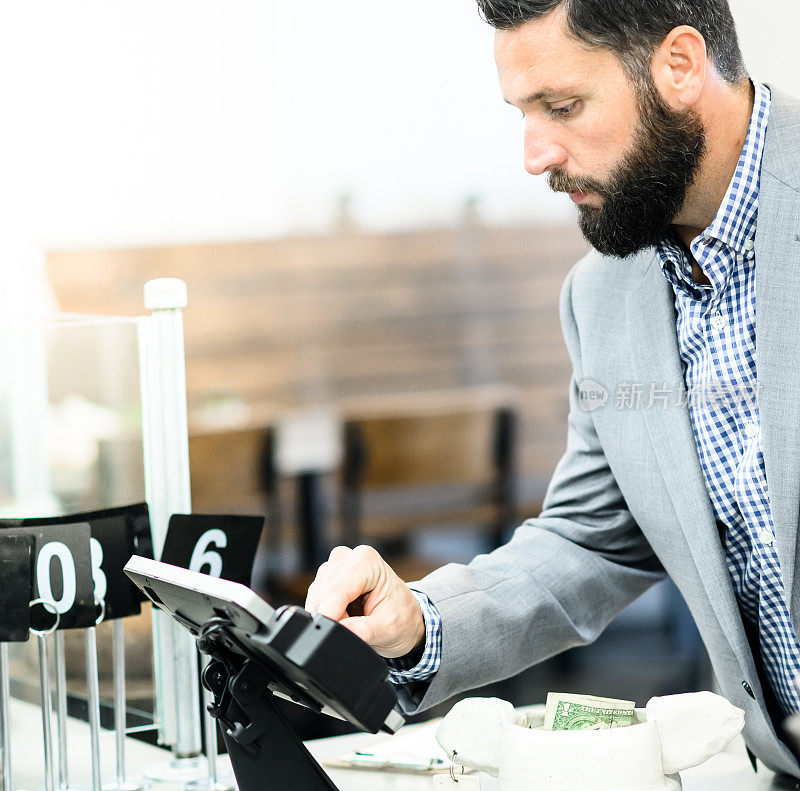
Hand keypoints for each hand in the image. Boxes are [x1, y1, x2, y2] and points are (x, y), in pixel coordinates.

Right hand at [305, 545, 425, 658]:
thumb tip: (339, 631)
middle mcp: (348, 557)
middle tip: (355, 626)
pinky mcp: (326, 579)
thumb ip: (363, 630)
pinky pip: (314, 600)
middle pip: (322, 592)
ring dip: (329, 615)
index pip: (337, 590)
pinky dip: (326, 613)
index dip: (329, 614)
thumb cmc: (401, 615)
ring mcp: (334, 566)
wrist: (405, 616)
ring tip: (354, 619)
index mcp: (367, 560)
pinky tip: (345, 615)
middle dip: (332, 616)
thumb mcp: (389, 627)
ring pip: (315, 597)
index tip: (327, 633)